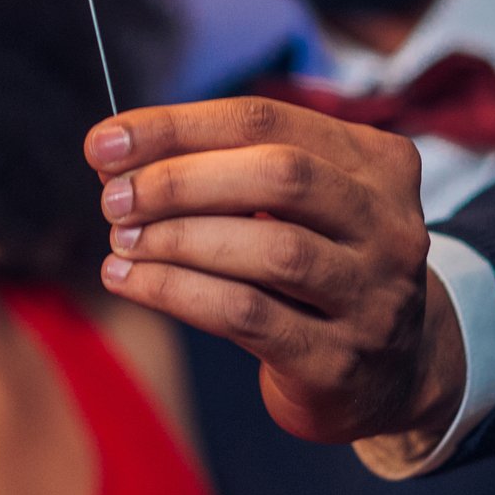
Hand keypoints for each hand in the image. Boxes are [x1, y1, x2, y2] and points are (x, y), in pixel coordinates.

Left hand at [85, 97, 462, 443]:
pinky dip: (175, 291)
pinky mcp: (342, 361)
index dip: (175, 126)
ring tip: (119, 240)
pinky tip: (129, 279)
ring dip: (175, 238)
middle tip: (113, 197)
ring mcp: (375, 296)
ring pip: (271, 248)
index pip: (264, 119)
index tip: (103, 142)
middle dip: (179, 180)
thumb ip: (223, 167)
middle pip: (280, 175)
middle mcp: (390, 225)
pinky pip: (248, 314)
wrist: (391, 375)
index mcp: (377, 163)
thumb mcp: (294, 205)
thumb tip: (115, 152)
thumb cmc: (315, 266)